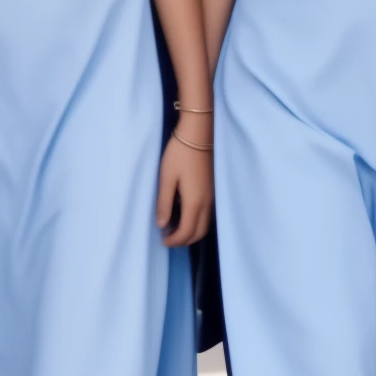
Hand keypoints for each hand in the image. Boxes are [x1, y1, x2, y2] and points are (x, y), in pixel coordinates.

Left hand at [156, 117, 212, 247]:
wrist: (198, 134)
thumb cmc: (179, 154)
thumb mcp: (166, 179)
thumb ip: (164, 204)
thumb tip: (162, 225)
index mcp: (195, 202)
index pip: (187, 232)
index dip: (174, 241)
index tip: (162, 241)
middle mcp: (207, 203)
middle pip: (199, 232)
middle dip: (184, 240)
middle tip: (167, 238)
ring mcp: (212, 196)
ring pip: (205, 224)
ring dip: (191, 231)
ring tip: (173, 226)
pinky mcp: (213, 189)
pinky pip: (207, 215)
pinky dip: (196, 221)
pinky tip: (183, 213)